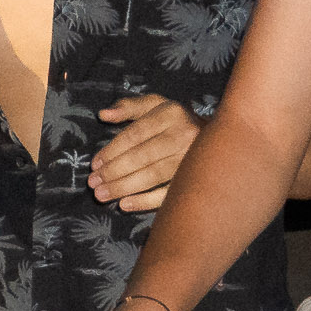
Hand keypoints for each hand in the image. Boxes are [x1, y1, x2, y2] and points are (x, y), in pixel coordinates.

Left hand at [86, 91, 199, 213]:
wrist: (217, 138)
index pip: (136, 134)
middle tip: (93, 183)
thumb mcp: (155, 106)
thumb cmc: (175, 121)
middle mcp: (184, 134)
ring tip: (101, 195)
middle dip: (114, 171)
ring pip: (153, 175)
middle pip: (142, 156)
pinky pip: (168, 193)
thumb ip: (128, 107)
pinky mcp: (195, 179)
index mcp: (172, 114)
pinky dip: (145, 201)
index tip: (95, 164)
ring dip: (124, 187)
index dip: (112, 150)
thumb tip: (103, 114)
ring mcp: (192, 159)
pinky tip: (125, 205)